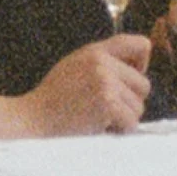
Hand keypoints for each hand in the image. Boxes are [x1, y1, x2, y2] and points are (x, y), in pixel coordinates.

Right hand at [28, 33, 150, 136]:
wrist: (32, 119)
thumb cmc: (53, 99)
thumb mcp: (75, 66)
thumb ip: (103, 62)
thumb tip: (137, 69)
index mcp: (96, 51)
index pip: (141, 45)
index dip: (141, 65)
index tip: (127, 82)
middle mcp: (102, 63)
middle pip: (144, 85)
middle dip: (129, 102)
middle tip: (105, 109)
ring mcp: (105, 83)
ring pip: (139, 107)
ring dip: (122, 119)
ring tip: (97, 118)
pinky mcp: (107, 104)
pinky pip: (131, 122)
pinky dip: (119, 131)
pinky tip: (98, 127)